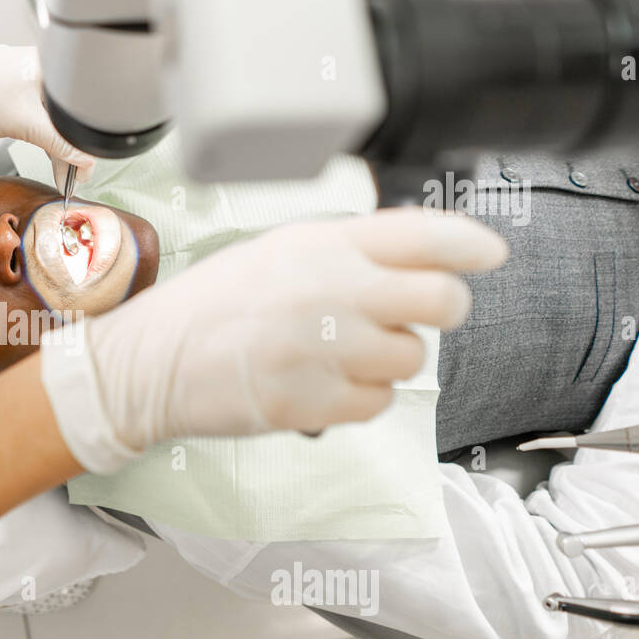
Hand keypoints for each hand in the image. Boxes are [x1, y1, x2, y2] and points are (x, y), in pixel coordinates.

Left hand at [0, 20, 94, 190]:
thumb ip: (59, 143)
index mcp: (57, 70)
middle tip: (68, 176)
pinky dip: (41, 131)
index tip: (81, 173)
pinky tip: (41, 145)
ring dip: (56, 142)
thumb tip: (84, 159)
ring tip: (57, 167)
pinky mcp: (15, 84)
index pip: (83, 115)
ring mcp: (30, 75)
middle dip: (71, 149)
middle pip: (70, 117)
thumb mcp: (25, 124)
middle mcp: (47, 69)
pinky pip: (38, 112)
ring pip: (53, 116)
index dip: (86, 149)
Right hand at [40, 208, 509, 472]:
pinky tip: (324, 383)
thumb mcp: (276, 252)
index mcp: (321, 244)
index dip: (469, 246)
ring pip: (411, 358)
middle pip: (440, 301)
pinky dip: (361, 398)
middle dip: (444, 309)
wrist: (150, 361)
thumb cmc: (211, 305)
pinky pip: (378, 403)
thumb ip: (346, 251)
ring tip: (342, 353)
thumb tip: (418, 258)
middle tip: (420, 316)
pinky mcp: (313, 402)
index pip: (424, 234)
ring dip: (389, 359)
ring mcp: (323, 349)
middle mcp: (330, 290)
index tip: (489, 255)